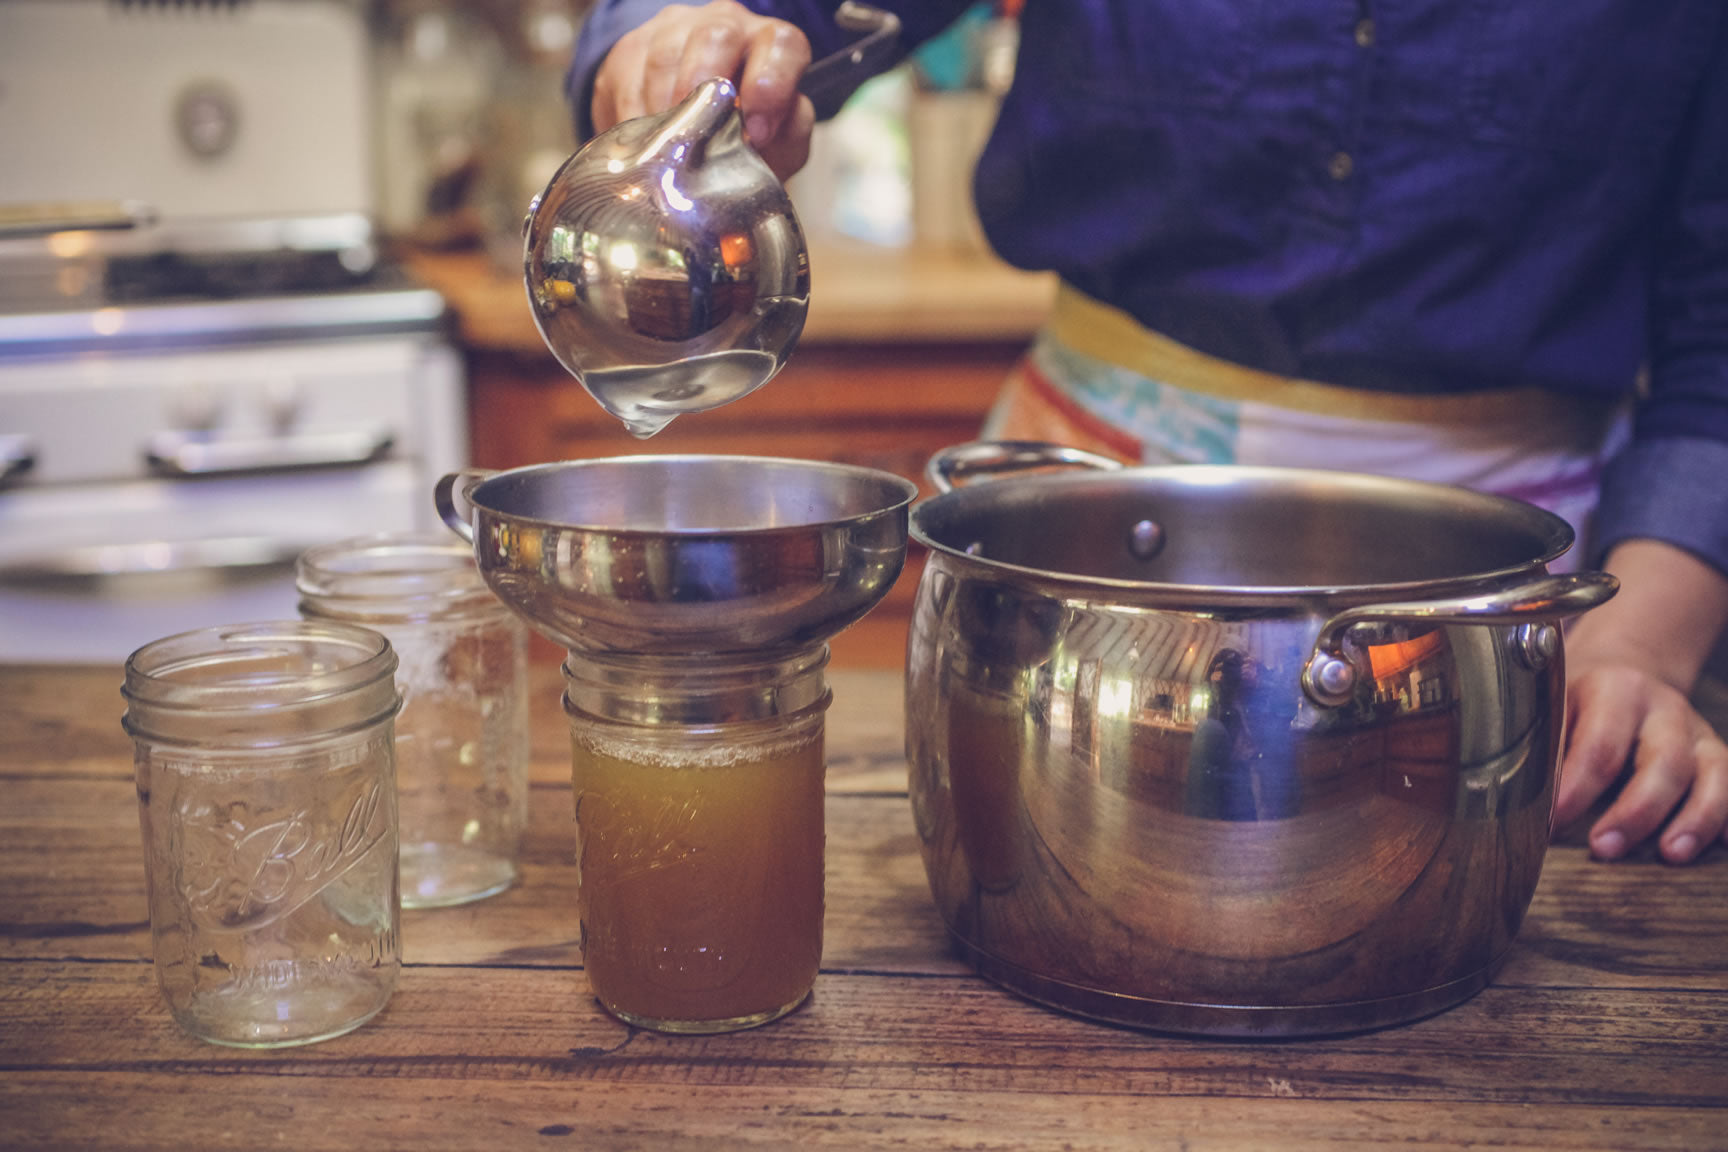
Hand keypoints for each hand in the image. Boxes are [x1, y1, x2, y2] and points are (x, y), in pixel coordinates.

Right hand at [591, 1, 817, 181]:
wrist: (695, 127)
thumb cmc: (746, 133)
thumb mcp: (778, 143)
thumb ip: (784, 139)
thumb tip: (761, 142)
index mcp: (772, 45)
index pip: (782, 46)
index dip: (771, 87)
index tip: (757, 133)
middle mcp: (728, 25)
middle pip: (716, 35)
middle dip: (705, 85)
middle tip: (697, 133)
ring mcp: (675, 30)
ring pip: (665, 57)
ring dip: (665, 113)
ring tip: (668, 155)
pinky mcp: (633, 47)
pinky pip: (628, 79)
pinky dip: (635, 121)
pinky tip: (643, 148)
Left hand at [1553, 540, 1727, 863]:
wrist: (1627, 669)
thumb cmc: (1575, 699)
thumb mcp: (1552, 704)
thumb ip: (1544, 745)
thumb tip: (1513, 797)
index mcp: (1613, 691)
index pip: (1598, 743)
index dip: (1577, 786)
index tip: (1553, 821)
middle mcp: (1663, 709)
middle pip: (1662, 761)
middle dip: (1635, 809)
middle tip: (1604, 847)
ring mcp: (1697, 734)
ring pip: (1711, 775)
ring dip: (1694, 819)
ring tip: (1671, 855)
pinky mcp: (1717, 755)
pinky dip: (1725, 818)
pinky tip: (1716, 847)